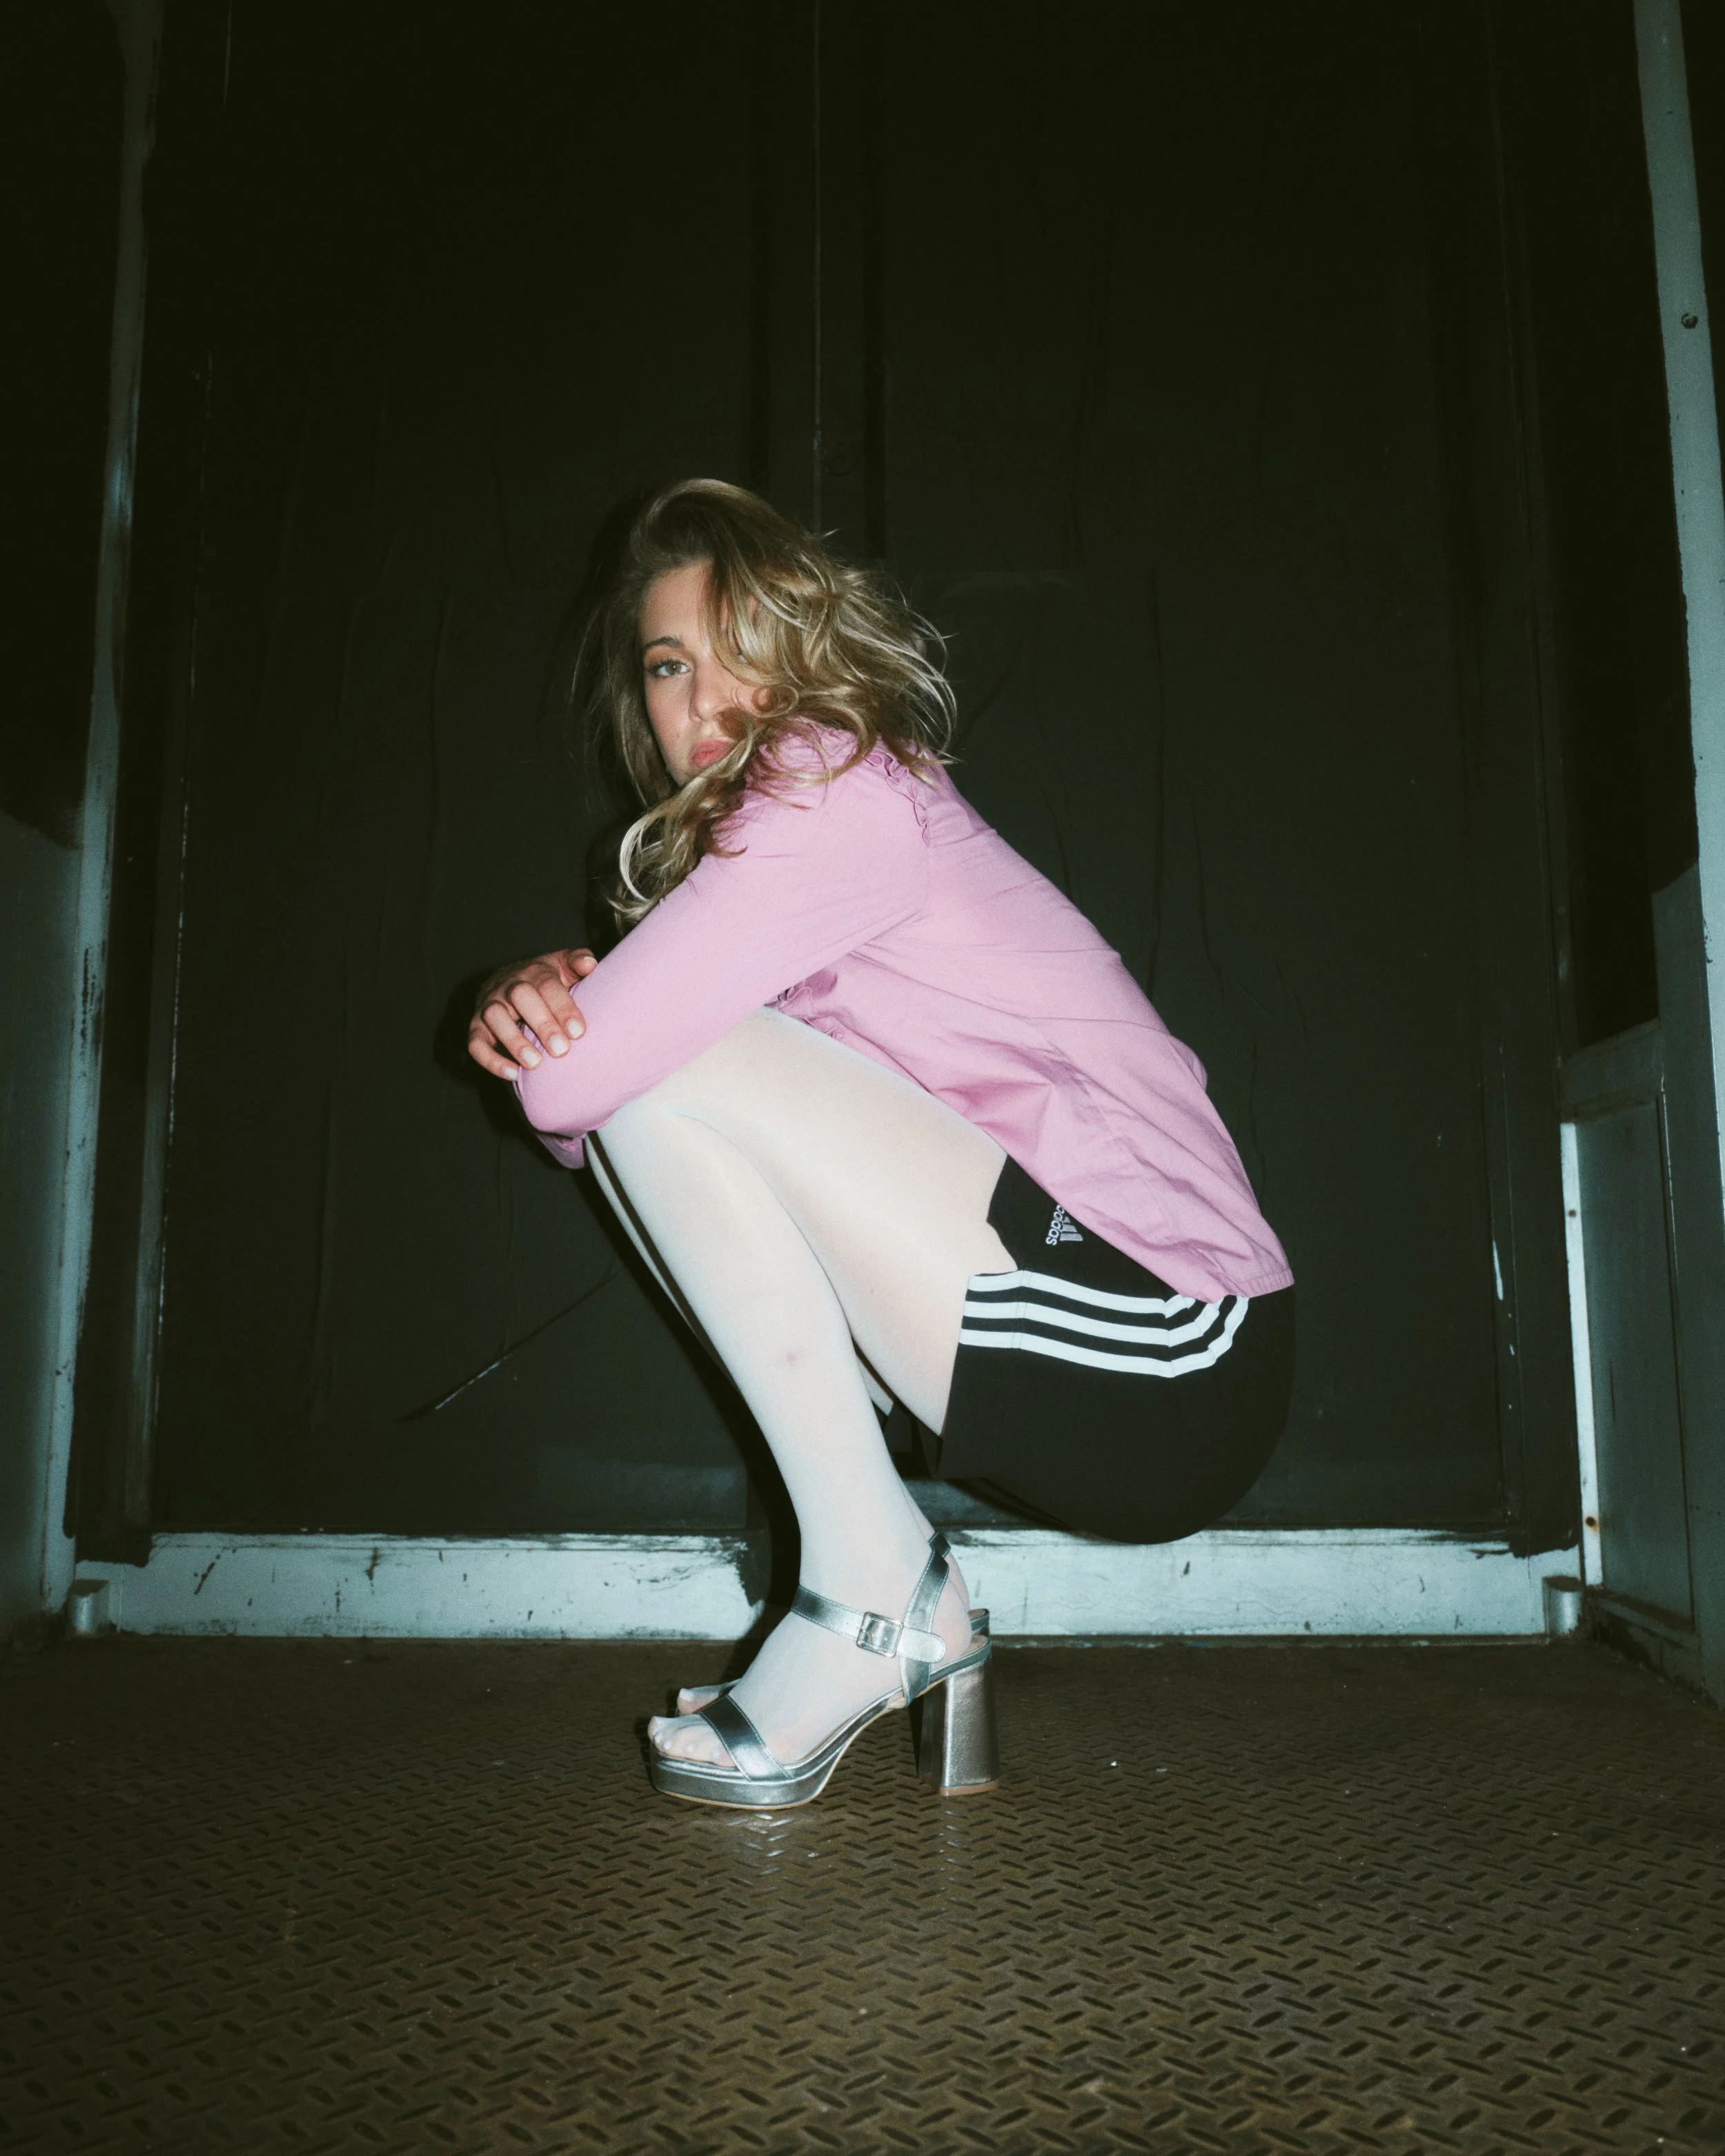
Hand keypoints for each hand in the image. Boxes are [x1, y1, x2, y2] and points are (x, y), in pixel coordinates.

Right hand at [467, 947, 595, 1078]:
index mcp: (534, 971)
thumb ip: (578, 962)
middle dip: (542, 1023)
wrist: (508, 981)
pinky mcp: (476, 1026)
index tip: (578, 1032)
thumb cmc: (545, 980)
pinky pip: (475, 1042)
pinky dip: (491, 1060)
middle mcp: (509, 985)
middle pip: (521, 996)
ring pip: (494, 1016)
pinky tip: (512, 1074)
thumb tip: (589, 964)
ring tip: (535, 1064)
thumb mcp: (563, 966)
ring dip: (514, 1041)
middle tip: (561, 1050)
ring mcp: (489, 1004)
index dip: (563, 1007)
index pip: (548, 985)